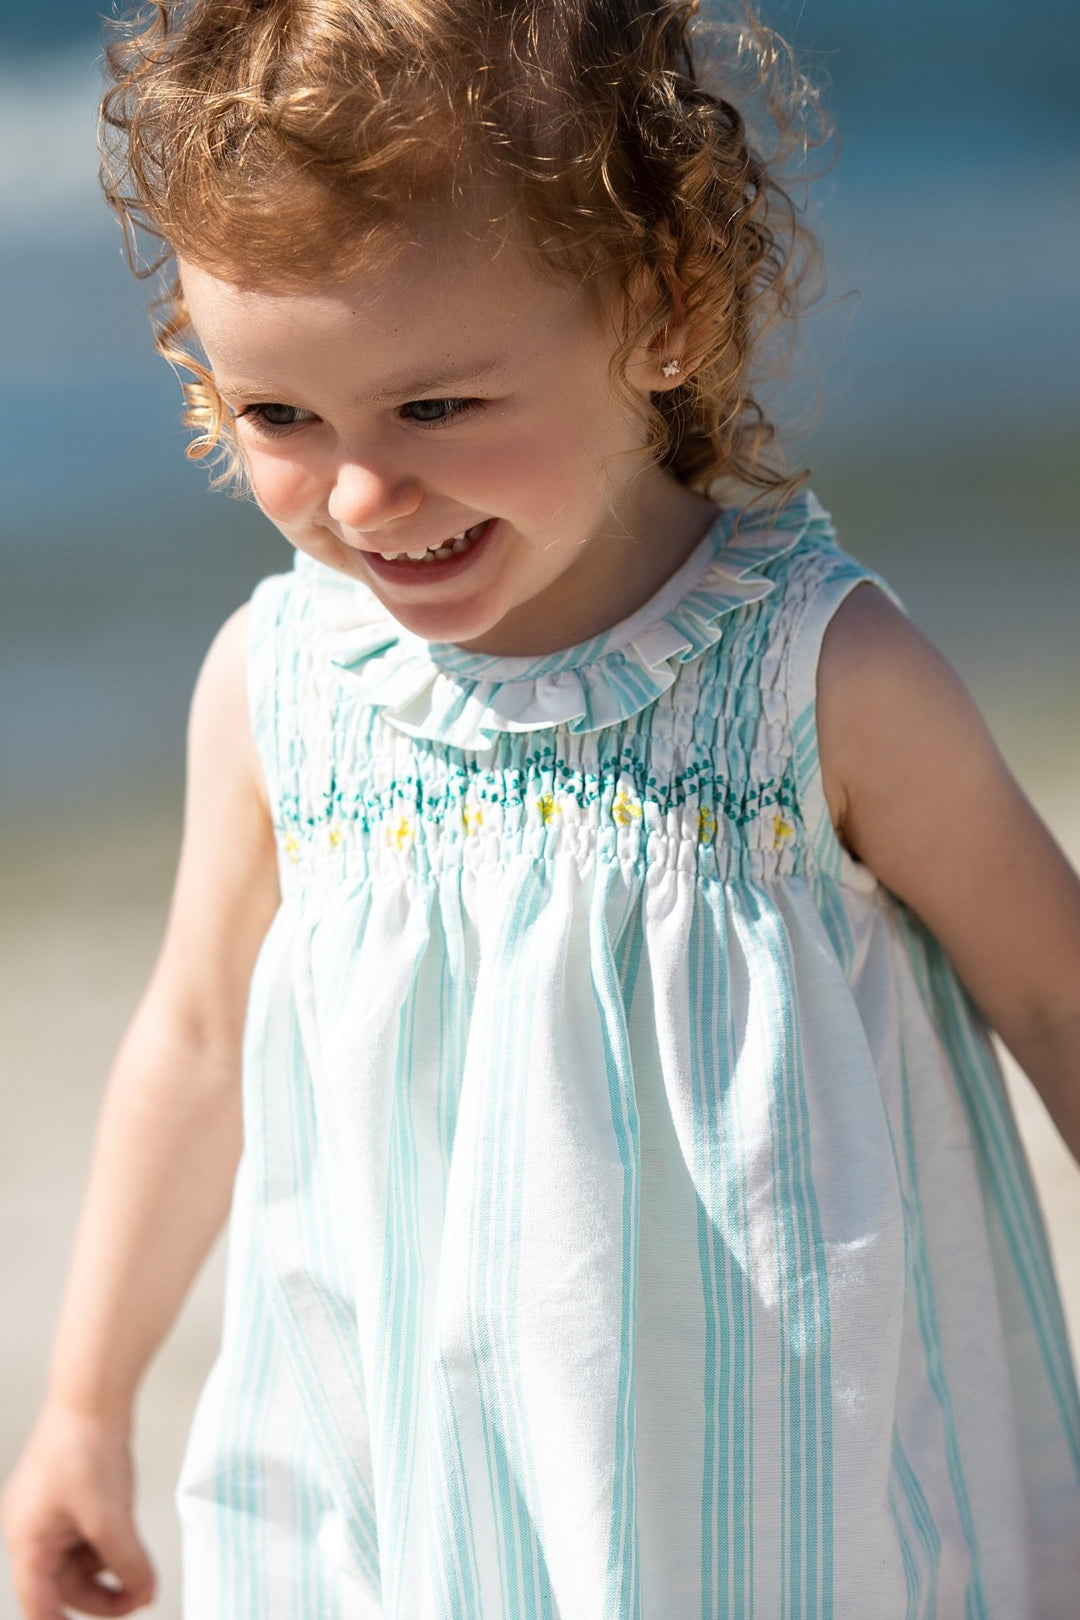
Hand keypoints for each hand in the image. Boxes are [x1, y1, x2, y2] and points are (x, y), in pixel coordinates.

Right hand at [2, 1403, 155, 1618]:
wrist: (92, 1395)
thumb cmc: (87, 1450)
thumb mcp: (110, 1518)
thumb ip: (128, 1563)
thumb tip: (144, 1595)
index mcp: (27, 1542)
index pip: (39, 1606)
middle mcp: (30, 1530)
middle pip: (62, 1585)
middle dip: (100, 1595)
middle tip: (137, 1599)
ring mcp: (47, 1511)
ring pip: (78, 1558)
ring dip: (107, 1567)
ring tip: (137, 1562)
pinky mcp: (67, 1494)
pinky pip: (85, 1532)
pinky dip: (107, 1541)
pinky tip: (128, 1533)